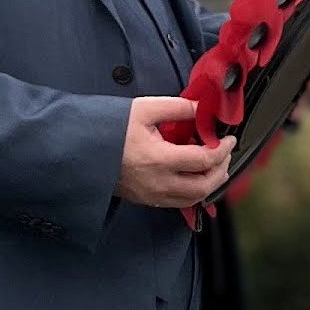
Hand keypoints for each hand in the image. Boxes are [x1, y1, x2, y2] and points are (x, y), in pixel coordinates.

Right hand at [116, 96, 232, 207]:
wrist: (80, 150)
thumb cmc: (108, 128)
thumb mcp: (144, 109)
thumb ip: (178, 108)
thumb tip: (202, 108)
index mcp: (159, 159)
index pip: (204, 160)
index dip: (223, 150)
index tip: (229, 139)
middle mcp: (158, 183)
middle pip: (204, 185)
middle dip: (221, 169)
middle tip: (225, 153)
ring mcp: (152, 195)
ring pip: (194, 198)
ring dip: (211, 183)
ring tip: (215, 165)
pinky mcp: (146, 200)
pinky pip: (179, 202)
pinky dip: (194, 191)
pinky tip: (195, 177)